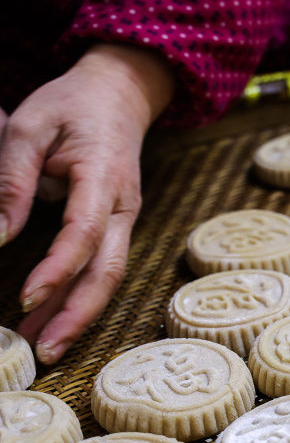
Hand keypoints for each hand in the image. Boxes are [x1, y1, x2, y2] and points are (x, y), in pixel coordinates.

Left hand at [0, 44, 173, 363]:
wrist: (122, 94)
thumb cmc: (73, 105)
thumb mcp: (29, 126)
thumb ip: (11, 179)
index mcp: (103, 176)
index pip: (84, 231)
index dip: (58, 267)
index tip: (25, 297)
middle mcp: (124, 205)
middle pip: (110, 268)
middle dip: (78, 312)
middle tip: (46, 349)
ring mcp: (126, 218)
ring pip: (110, 275)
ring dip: (80, 312)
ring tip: (46, 345)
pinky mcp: (119, 225)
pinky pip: (104, 266)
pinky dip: (81, 296)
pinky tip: (56, 317)